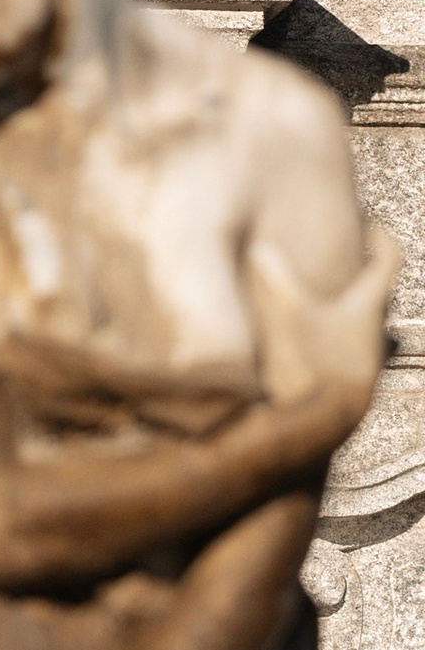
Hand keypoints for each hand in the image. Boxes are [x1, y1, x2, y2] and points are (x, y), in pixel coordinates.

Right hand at [248, 224, 401, 436]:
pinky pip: (354, 341)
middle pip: (381, 290)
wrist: (324, 422)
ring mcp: (366, 353)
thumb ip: (276, 281)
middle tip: (346, 256)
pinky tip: (315, 337)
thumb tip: (261, 248)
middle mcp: (374, 327)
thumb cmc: (314, 366)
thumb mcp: (289, 316)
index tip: (369, 227)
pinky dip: (341, 329)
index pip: (388, 260)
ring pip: (368, 318)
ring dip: (353, 303)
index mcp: (366, 304)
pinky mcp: (354, 374)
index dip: (381, 238)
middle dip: (366, 270)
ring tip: (327, 295)